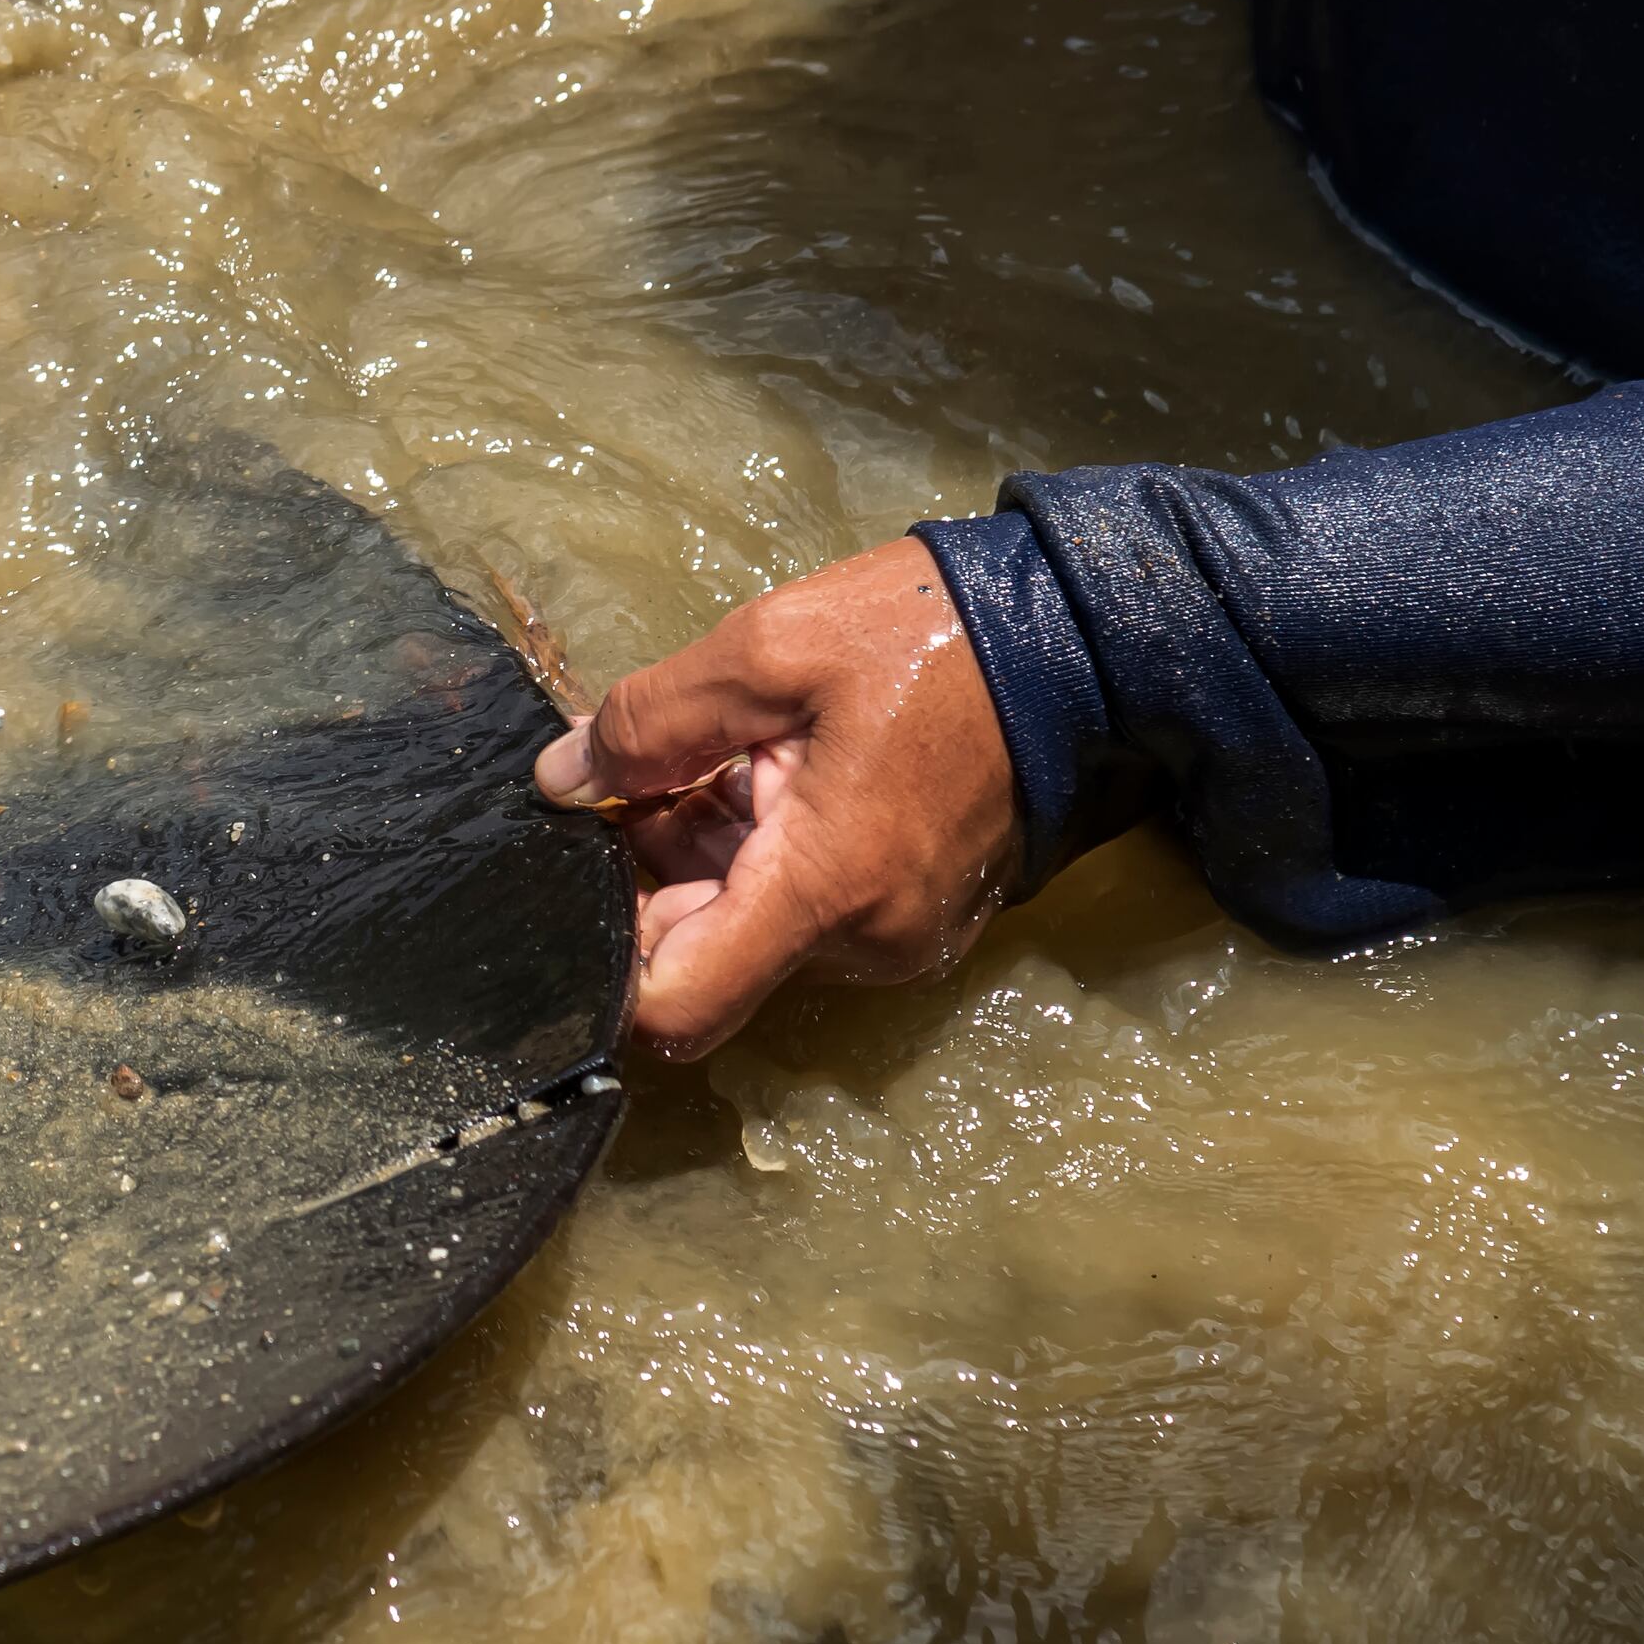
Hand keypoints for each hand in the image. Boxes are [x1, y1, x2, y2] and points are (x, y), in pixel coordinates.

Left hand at [531, 543, 1021, 1064]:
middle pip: (704, 956)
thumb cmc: (928, 634)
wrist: (1081, 639)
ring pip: (750, 929)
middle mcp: (865, 943)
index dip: (605, 961)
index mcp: (824, 890)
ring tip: (719, 752)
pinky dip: (763, 855)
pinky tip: (766, 769)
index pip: (679, 1009)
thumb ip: (651, 722)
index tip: (578, 879)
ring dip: (707, 855)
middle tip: (648, 771)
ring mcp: (901, 936)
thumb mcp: (769, 647)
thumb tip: (562, 780)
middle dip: (652, 873)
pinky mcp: (921, 915)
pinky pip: (807, 911)